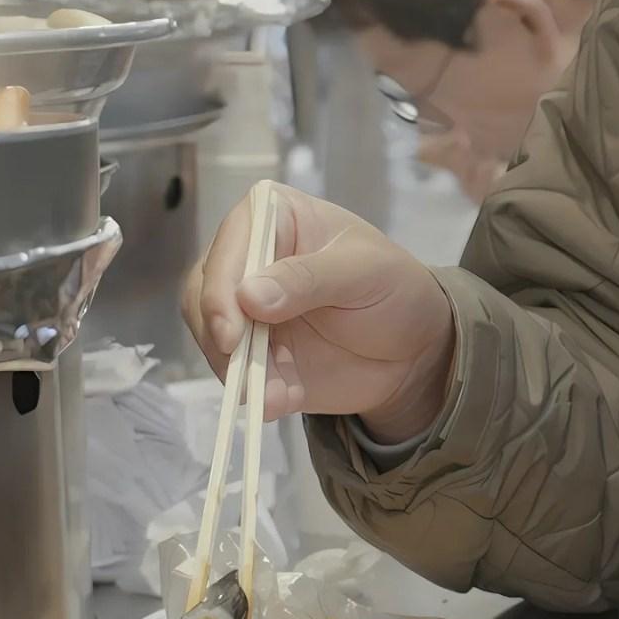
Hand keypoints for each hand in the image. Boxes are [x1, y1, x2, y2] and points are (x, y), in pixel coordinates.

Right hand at [182, 184, 458, 440]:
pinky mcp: (251, 355)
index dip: (221, 288)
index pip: (230, 245)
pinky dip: (254, 392)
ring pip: (211, 337)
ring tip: (276, 394)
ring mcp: (244, 311)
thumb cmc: (394, 288)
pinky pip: (236, 375)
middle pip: (204, 292)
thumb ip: (310, 278)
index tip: (231, 332)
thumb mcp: (364, 272)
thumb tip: (249, 297)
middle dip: (220, 335)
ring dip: (237, 370)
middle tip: (243, 371)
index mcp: (271, 218)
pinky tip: (280, 401)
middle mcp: (246, 260)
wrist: (414, 349)